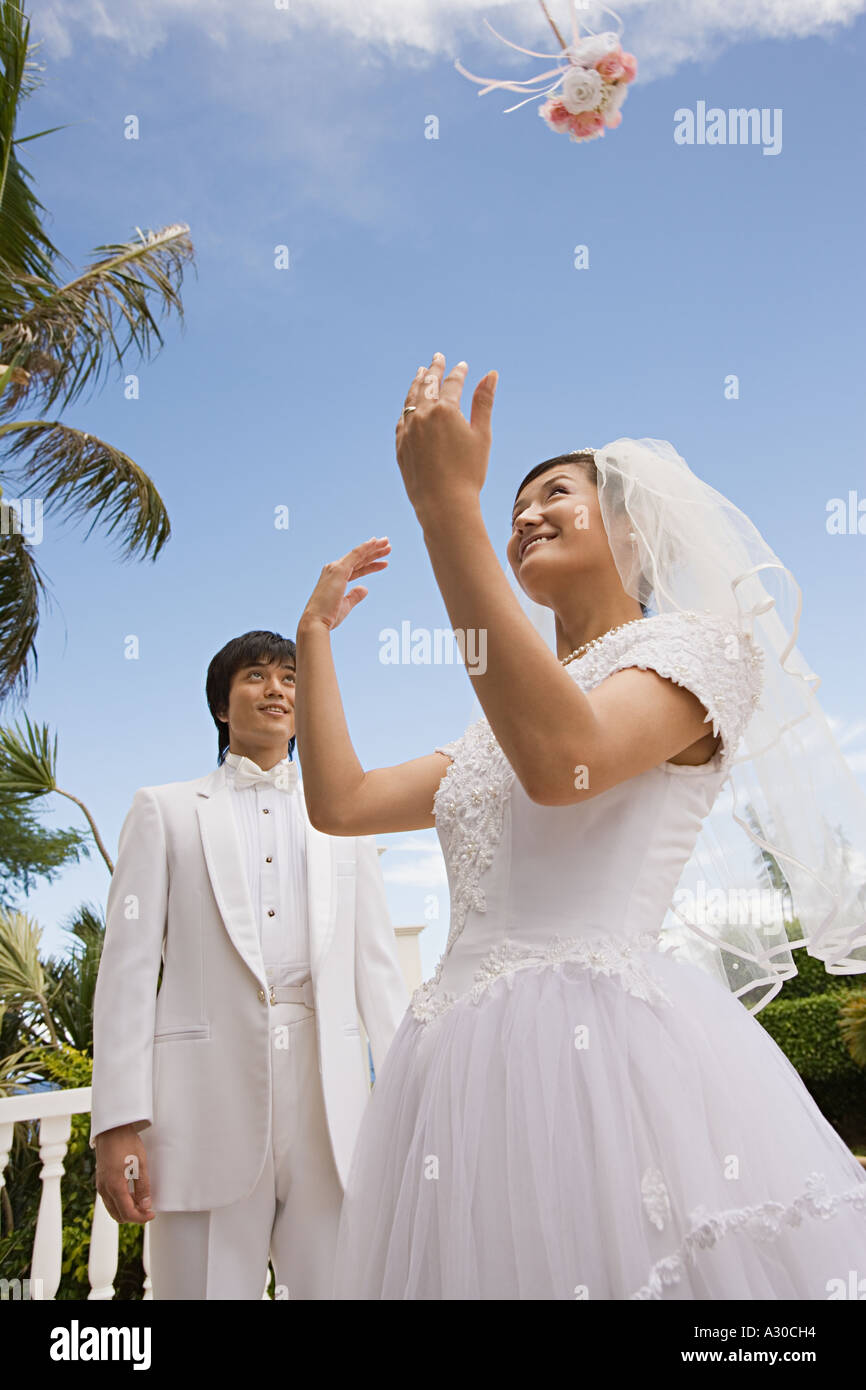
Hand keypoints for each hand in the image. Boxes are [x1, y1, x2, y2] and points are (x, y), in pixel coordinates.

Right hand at [94, 1123, 154, 1224]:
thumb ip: (143, 1187)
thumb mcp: (140, 1164)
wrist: (111, 1129)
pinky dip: (120, 1202)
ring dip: (126, 1209)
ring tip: (141, 1200)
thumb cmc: (126, 1143)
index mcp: (115, 1186)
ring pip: (113, 1209)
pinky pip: (109, 1199)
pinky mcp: (101, 1180)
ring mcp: (100, 1185)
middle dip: (133, 1216)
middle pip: (118, 1215)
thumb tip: (146, 1205)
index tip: (152, 1213)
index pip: (127, 1213)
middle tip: (147, 1209)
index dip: (141, 1217)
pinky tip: (131, 1193)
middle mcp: (104, 1189)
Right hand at [299, 537, 390, 632]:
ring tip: (387, 543)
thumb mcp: (345, 604)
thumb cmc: (328, 616)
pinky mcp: (339, 570)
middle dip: (374, 552)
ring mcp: (336, 568)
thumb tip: (365, 589)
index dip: (369, 563)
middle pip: (359, 559)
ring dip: (373, 548)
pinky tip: (375, 542)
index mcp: (334, 578)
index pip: (356, 568)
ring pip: (359, 554)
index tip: (382, 560)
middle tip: (387, 545)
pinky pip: (355, 554)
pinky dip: (366, 547)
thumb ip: (355, 596)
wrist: (316, 621)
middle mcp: (333, 569)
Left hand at [395, 352, 497, 522]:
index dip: (458, 372)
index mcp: (445, 410)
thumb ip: (483, 402)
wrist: (444, 504)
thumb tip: (491, 374)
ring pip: (410, 399)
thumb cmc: (469, 472)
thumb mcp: (481, 435)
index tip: (462, 365)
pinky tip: (410, 406)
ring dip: (416, 383)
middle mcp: (423, 415)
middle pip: (427, 384)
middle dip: (434, 369)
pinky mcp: (400, 445)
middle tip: (437, 358)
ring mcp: (408, 430)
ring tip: (420, 373)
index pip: (452, 383)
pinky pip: (402, 420)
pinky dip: (408, 407)